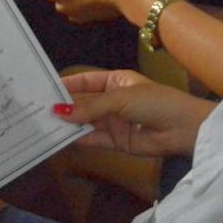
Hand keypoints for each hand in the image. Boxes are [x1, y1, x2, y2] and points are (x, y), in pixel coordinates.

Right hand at [59, 69, 216, 156]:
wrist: (183, 128)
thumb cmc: (154, 102)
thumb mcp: (120, 98)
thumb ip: (90, 107)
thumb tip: (60, 112)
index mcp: (116, 80)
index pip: (86, 81)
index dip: (67, 85)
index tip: (45, 89)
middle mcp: (114, 100)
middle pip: (84, 103)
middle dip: (65, 107)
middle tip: (39, 109)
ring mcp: (115, 121)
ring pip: (87, 122)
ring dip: (70, 124)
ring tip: (45, 125)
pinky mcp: (118, 142)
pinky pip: (95, 139)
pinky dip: (80, 139)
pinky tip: (63, 138)